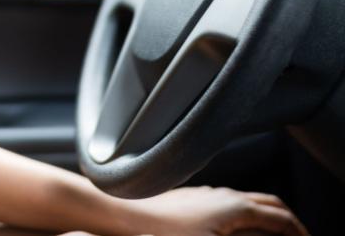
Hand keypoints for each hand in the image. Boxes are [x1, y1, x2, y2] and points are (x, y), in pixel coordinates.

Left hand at [126, 186, 308, 235]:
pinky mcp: (191, 197)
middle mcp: (224, 195)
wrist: (126, 216)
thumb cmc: (166, 234)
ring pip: (247, 201)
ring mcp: (207, 194)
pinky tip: (235, 228)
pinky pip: (227, 203)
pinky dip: (244, 215)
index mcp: (237, 207)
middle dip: (287, 221)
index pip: (282, 218)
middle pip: (269, 203)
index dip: (299, 233)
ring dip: (265, 217)